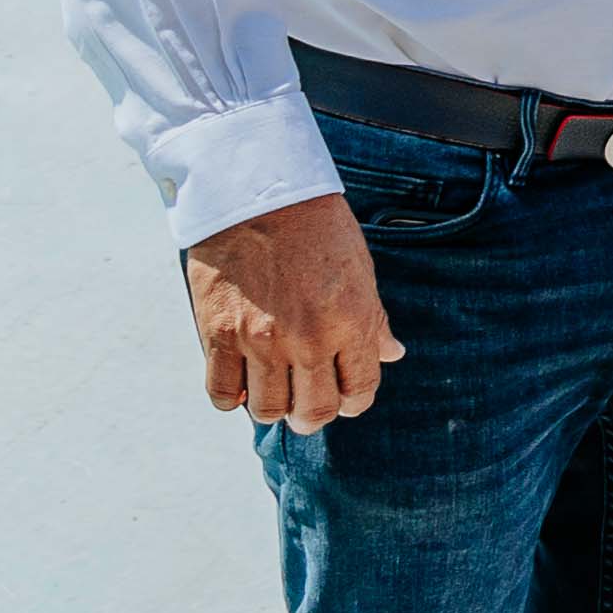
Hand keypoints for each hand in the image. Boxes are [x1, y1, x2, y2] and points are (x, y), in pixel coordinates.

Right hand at [184, 196, 394, 426]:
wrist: (260, 195)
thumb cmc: (317, 227)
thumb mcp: (360, 270)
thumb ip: (374, 319)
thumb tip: (392, 354)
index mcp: (350, 323)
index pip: (359, 388)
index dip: (354, 402)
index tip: (346, 400)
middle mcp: (308, 340)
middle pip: (313, 409)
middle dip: (314, 417)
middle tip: (307, 412)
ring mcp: (260, 340)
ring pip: (269, 408)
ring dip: (275, 411)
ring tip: (275, 400)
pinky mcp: (219, 334)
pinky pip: (222, 391)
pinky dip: (233, 399)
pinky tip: (241, 388)